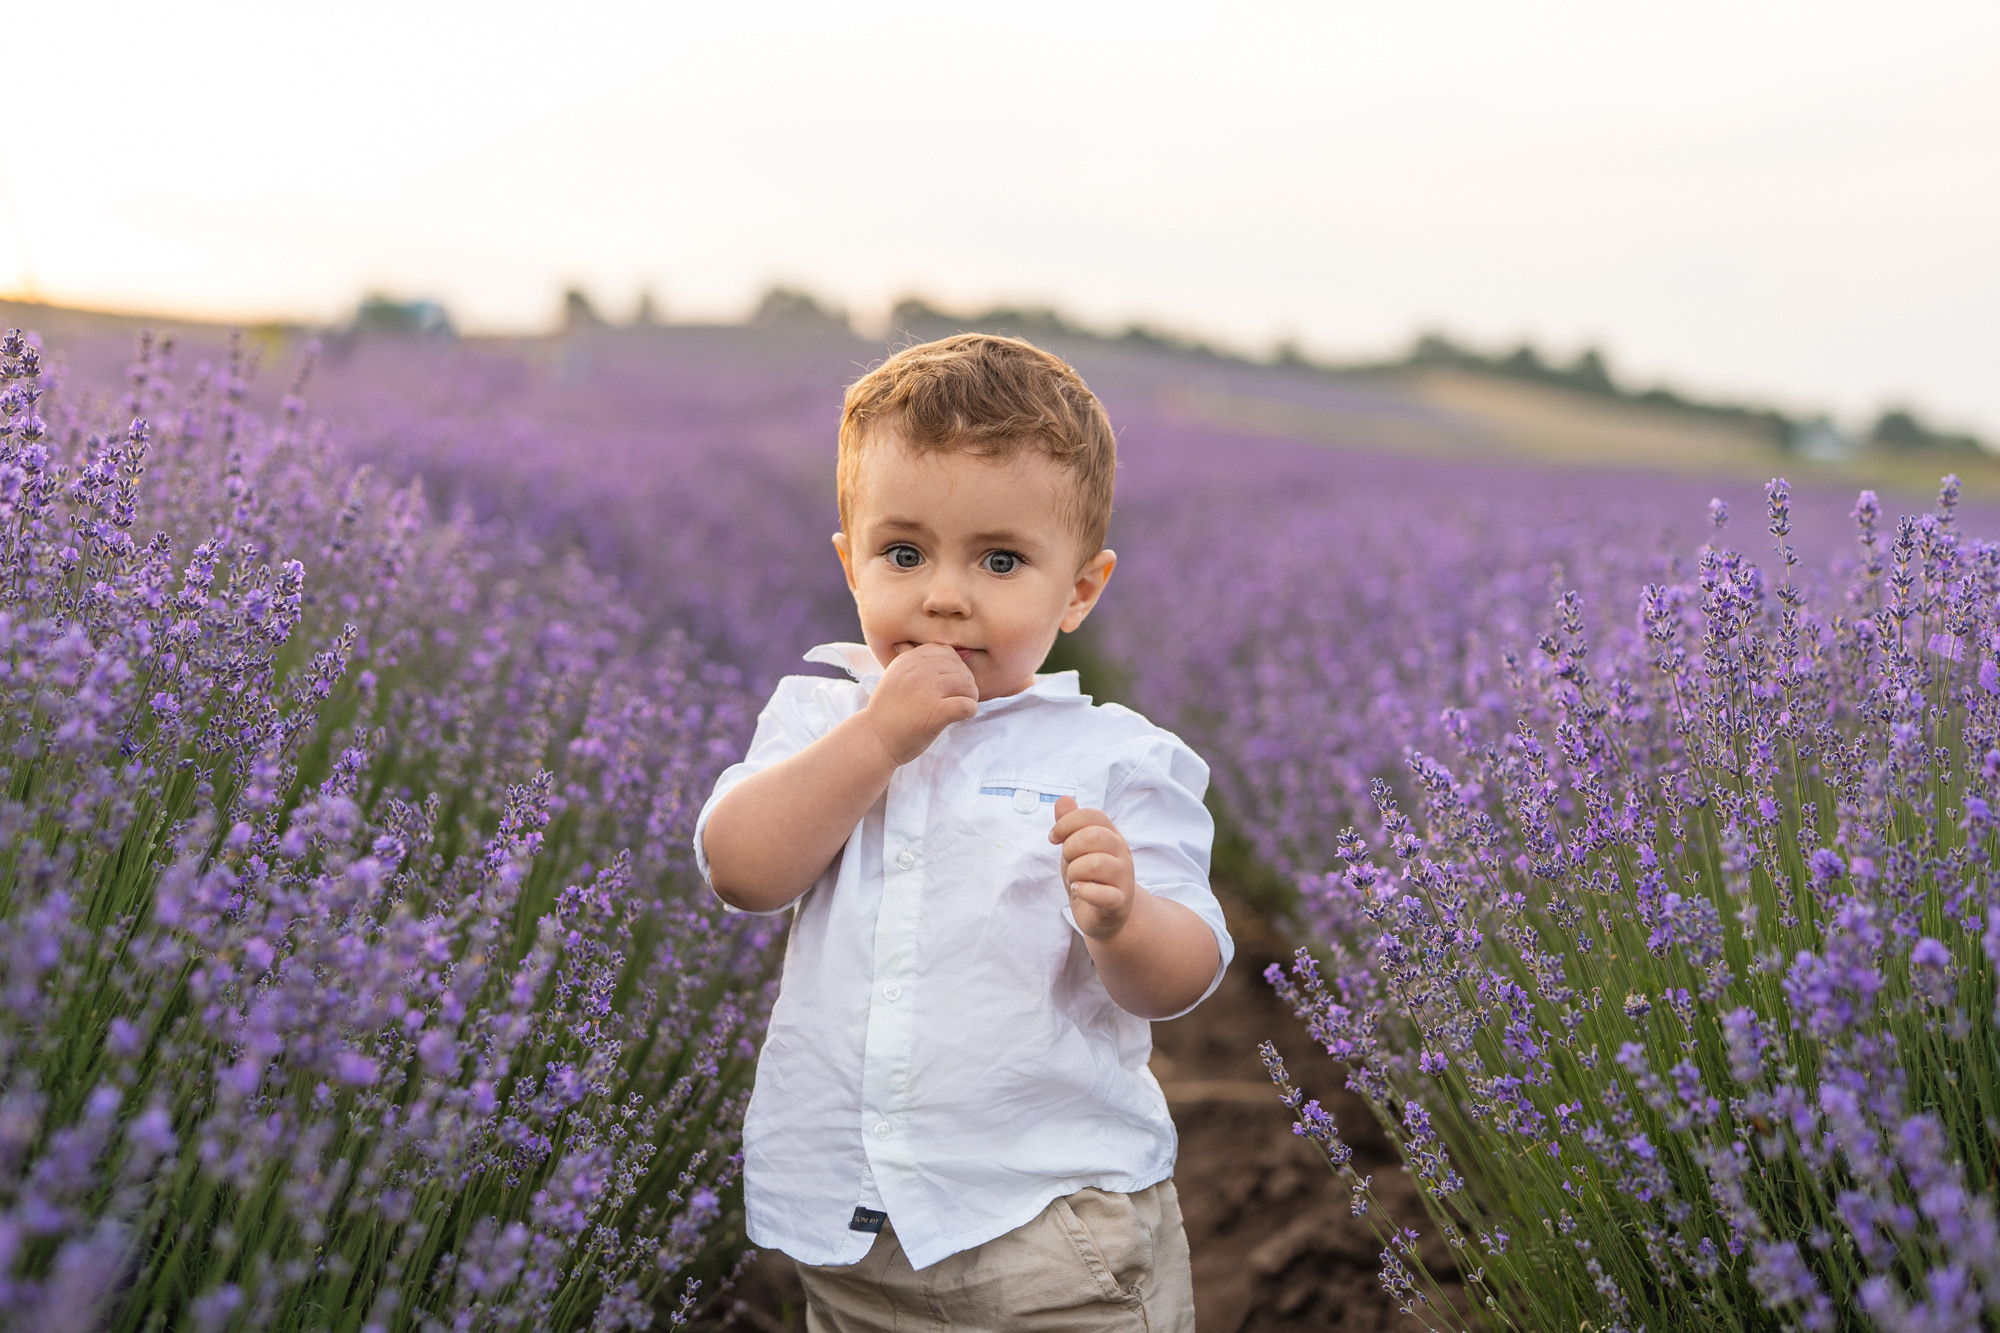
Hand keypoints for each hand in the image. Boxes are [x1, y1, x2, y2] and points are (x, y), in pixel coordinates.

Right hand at [865, 643, 978, 763]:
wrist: (875, 739)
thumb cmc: (890, 710)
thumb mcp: (896, 675)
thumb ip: (915, 661)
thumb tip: (943, 649)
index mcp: (909, 659)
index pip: (947, 652)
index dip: (954, 667)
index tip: (949, 684)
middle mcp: (918, 671)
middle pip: (960, 668)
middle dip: (965, 683)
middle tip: (957, 699)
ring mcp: (927, 691)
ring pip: (968, 684)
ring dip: (970, 696)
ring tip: (960, 708)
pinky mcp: (936, 712)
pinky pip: (967, 705)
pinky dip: (970, 711)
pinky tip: (962, 716)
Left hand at [1049, 796, 1136, 939]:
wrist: (1106, 915)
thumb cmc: (1089, 877)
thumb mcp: (1076, 848)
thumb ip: (1070, 824)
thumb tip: (1063, 799)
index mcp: (1111, 836)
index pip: (1093, 815)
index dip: (1067, 823)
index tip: (1054, 838)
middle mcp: (1122, 853)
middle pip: (1094, 836)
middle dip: (1070, 848)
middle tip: (1068, 861)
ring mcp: (1123, 878)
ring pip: (1096, 864)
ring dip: (1075, 872)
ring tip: (1075, 879)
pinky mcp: (1119, 902)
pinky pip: (1102, 894)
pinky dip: (1083, 892)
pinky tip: (1078, 891)